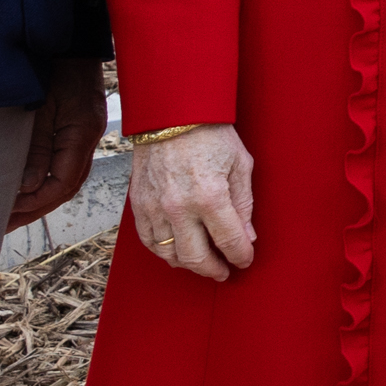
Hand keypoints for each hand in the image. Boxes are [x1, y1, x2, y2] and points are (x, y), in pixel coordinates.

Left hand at [7, 74, 105, 228]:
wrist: (71, 38)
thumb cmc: (53, 65)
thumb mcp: (39, 106)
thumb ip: (36, 146)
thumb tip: (27, 187)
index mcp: (82, 133)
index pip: (63, 183)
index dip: (35, 202)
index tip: (6, 213)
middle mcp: (89, 138)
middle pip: (66, 188)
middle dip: (35, 209)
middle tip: (3, 226)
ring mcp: (87, 134)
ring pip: (68, 180)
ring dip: (41, 200)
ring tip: (12, 216)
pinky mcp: (79, 129)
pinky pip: (67, 167)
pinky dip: (47, 183)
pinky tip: (28, 190)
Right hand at [128, 125, 256, 280]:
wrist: (171, 114)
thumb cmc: (210, 133)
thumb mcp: (240, 164)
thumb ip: (243, 203)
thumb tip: (247, 236)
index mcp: (210, 196)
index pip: (229, 242)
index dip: (241, 256)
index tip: (245, 260)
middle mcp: (180, 207)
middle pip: (196, 258)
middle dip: (214, 270)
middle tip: (224, 271)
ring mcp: (155, 208)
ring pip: (170, 255)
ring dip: (189, 264)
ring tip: (203, 262)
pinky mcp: (139, 205)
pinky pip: (149, 242)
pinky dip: (164, 253)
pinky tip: (177, 251)